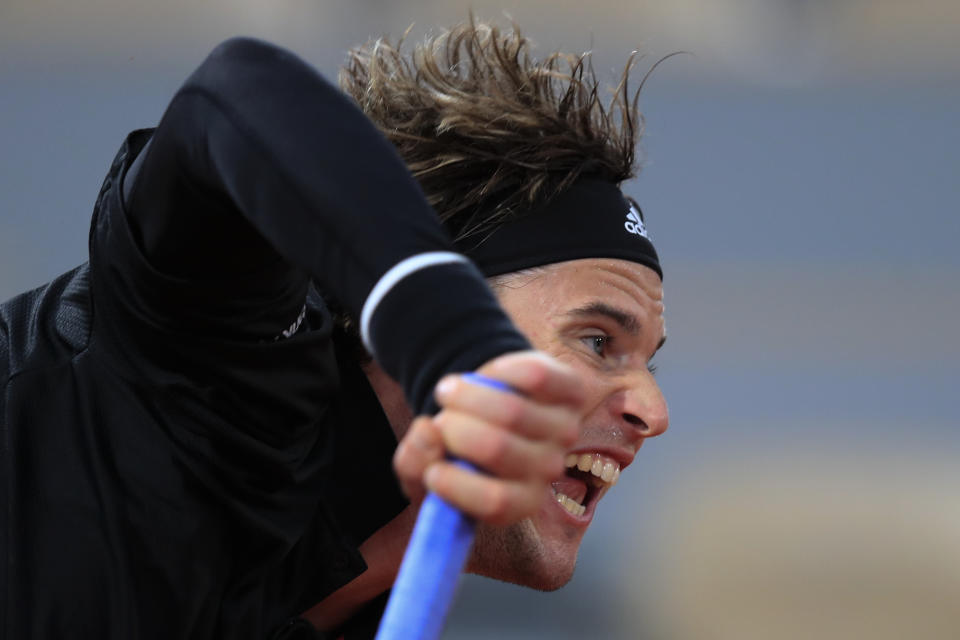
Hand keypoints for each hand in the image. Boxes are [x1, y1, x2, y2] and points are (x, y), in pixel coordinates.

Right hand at [392, 351, 584, 525]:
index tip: (432, 471)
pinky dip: (498, 371)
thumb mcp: (428, 465)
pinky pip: (535, 377)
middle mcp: (549, 470)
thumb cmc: (462, 448)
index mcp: (520, 501)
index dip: (457, 486)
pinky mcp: (572, 392)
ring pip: (512, 411)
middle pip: (497, 448)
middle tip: (438, 420)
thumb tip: (429, 430)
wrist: (499, 406)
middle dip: (454, 429)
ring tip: (447, 392)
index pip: (496, 501)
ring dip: (466, 396)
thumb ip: (415, 461)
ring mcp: (565, 430)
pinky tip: (483, 375)